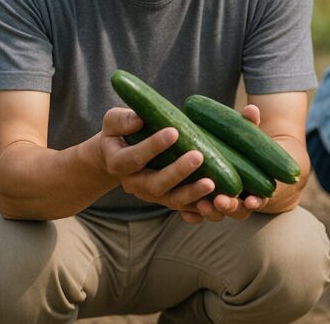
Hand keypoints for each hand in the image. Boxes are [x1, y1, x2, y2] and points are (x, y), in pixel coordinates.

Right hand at [99, 108, 216, 210]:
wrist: (121, 155)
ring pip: (172, 200)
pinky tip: (215, 202)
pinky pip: (185, 209)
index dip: (153, 146)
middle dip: (177, 172)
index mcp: (119, 164)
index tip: (174, 131)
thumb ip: (122, 120)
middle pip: (155, 184)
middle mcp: (135, 184)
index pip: (134, 158)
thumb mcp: (113, 122)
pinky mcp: (168, 200)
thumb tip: (139, 120)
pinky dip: (199, 209)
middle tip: (198, 156)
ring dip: (192, 193)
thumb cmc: (121, 132)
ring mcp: (152, 195)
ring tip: (212, 183)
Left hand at [179, 103, 267, 221]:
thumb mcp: (247, 139)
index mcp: (255, 188)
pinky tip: (186, 213)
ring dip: (210, 212)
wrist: (231, 158)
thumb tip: (251, 109)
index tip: (251, 200)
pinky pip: (197, 214)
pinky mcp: (201, 202)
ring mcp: (219, 204)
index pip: (258, 201)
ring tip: (202, 204)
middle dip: (229, 208)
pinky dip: (193, 216)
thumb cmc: (244, 148)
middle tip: (220, 200)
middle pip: (236, 212)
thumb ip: (249, 126)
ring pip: (216, 214)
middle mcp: (238, 201)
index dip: (256, 202)